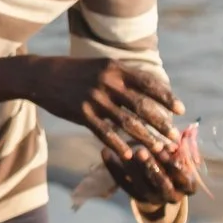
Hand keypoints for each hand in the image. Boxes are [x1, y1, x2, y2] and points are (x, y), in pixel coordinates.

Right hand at [26, 58, 194, 197]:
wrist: (41, 75)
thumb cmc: (74, 72)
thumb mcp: (99, 66)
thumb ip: (122, 77)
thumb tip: (149, 90)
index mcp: (114, 68)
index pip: (148, 83)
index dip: (166, 97)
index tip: (181, 110)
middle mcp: (107, 81)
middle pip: (142, 105)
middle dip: (161, 123)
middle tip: (175, 136)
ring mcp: (94, 97)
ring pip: (127, 122)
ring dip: (146, 138)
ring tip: (160, 149)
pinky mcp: (81, 112)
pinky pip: (105, 132)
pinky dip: (119, 145)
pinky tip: (129, 155)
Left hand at [106, 124, 203, 206]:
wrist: (164, 186)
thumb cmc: (176, 163)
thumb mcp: (183, 156)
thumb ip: (185, 145)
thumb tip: (190, 127)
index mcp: (188, 186)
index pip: (182, 177)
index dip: (173, 164)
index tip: (164, 149)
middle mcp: (171, 196)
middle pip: (161, 184)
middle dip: (151, 167)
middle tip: (141, 151)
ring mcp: (152, 198)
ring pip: (141, 185)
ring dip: (133, 168)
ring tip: (125, 151)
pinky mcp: (135, 196)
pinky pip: (123, 183)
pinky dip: (114, 168)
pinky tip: (105, 152)